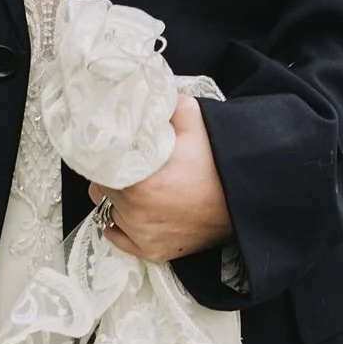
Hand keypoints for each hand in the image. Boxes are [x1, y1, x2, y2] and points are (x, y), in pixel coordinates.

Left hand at [86, 95, 232, 262]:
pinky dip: (119, 225)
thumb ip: (163, 101)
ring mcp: (143, 236)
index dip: (103, 154)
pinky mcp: (153, 252)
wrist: (243, 198)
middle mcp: (136, 213)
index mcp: (139, 181)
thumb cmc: (217, 160)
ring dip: (116, 198)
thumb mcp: (192, 118)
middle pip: (100, 188)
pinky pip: (118, 239)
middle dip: (109, 174)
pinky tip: (128, 210)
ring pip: (108, 212)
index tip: (111, 146)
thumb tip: (144, 92)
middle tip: (125, 162)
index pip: (99, 166)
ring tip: (134, 184)